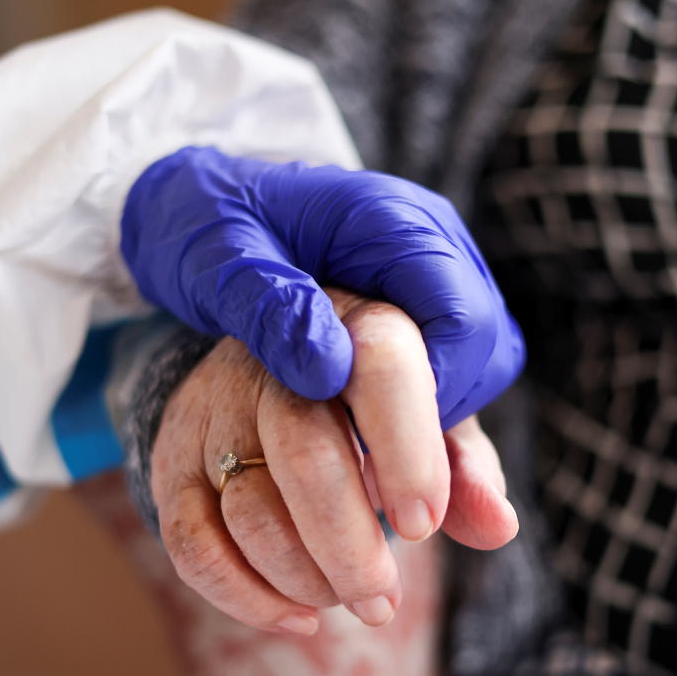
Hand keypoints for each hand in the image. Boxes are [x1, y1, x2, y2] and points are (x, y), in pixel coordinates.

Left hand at [121, 146, 523, 430]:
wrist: (192, 201)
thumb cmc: (201, 221)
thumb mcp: (216, 261)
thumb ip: (272, 309)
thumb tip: (333, 372)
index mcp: (390, 219)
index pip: (463, 319)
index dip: (433, 397)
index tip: (376, 454)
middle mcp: (427, 243)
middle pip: (484, 348)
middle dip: (436, 420)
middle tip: (371, 474)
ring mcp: (426, 276)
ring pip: (475, 366)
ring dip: (430, 424)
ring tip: (365, 466)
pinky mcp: (413, 307)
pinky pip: (445, 370)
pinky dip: (419, 418)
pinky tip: (375, 458)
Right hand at [149, 288, 517, 633]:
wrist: (273, 370)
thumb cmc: (376, 405)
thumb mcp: (434, 418)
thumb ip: (467, 469)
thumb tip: (498, 527)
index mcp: (356, 329)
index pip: (380, 366)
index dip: (406, 450)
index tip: (422, 525)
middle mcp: (275, 362)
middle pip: (304, 454)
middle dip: (349, 547)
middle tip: (381, 602)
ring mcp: (215, 411)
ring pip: (250, 510)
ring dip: (307, 578)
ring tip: (349, 598)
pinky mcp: (174, 461)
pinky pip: (193, 546)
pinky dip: (247, 597)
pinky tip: (298, 618)